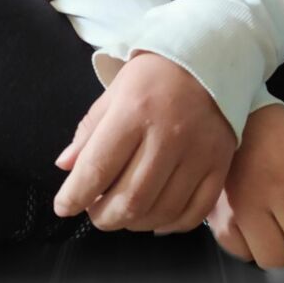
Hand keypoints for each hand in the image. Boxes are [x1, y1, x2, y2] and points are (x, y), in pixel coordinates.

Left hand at [52, 51, 237, 232]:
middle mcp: (168, 135)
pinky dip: (169, 224)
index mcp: (134, 111)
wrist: (211, 57)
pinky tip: (155, 218)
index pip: (98, 168)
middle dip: (103, 216)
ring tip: (122, 212)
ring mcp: (197, 153)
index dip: (75, 195)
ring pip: (160, 212)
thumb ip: (90, 130)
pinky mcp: (219, 165)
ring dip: (133, 223)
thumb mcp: (116, 91)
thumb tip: (66, 167)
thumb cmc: (157, 74)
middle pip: (130, 199)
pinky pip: (193, 212)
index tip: (64, 206)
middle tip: (95, 210)